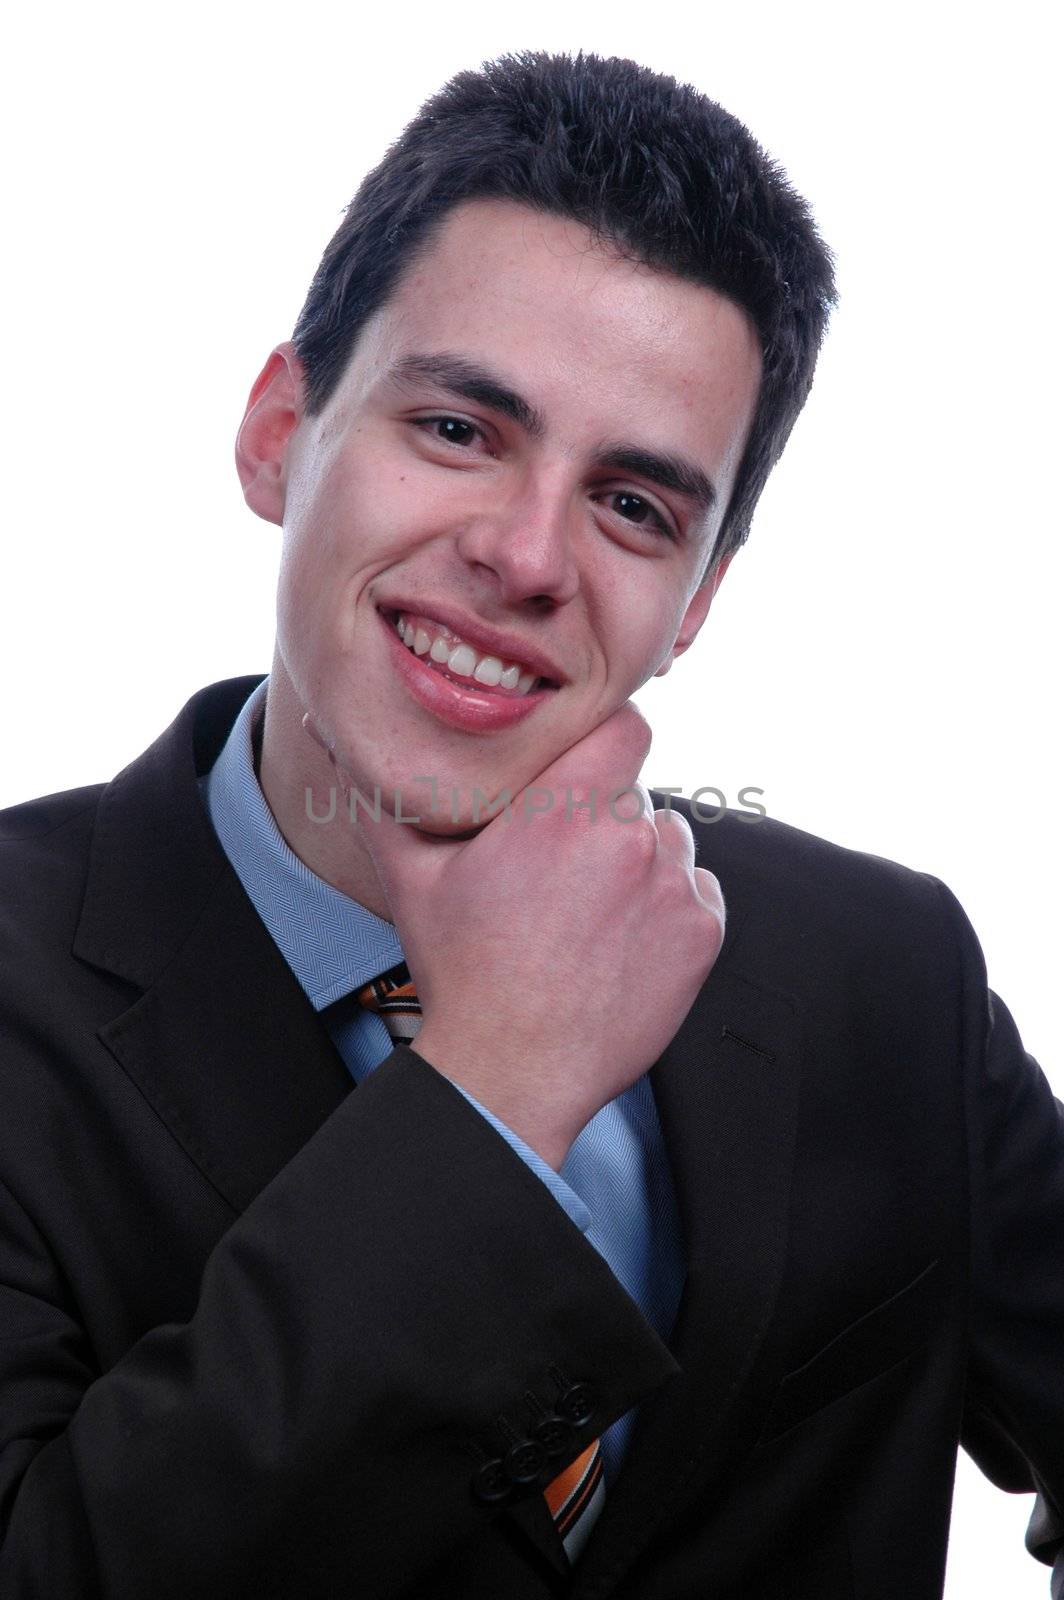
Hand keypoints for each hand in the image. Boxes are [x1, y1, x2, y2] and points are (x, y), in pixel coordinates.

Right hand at [358, 703, 724, 1168]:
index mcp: (562, 809)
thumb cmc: (459, 973)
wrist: (511, 1073)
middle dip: (602, 815)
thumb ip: (386, 794)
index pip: (625, 723)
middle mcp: (628, 837)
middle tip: (560, 866)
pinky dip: (668, 906)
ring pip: (667, 839)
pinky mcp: (702, 933)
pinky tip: (618, 940)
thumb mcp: (410, 877)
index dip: (607, 736)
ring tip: (587, 910)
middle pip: (634, 791)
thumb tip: (337, 732)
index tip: (582, 762)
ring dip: (640, 859)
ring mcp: (673, 886)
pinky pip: (697, 889)